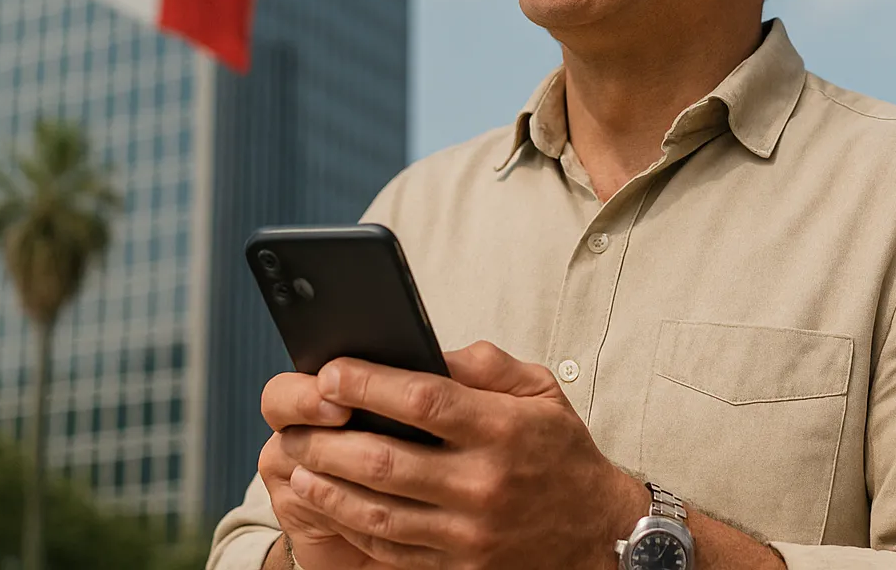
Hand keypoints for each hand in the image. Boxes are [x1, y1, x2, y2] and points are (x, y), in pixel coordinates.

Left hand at [263, 341, 647, 569]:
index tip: (331, 372)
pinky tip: (330, 502)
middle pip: (385, 460)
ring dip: (327, 486)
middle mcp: (484, 483)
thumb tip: (425, 347)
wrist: (598, 534)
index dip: (369, 384)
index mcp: (503, 430)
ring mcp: (469, 533)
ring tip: (298, 462)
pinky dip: (351, 524)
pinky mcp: (459, 567)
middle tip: (297, 422)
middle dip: (329, 439)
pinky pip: (390, 548)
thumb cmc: (561, 452)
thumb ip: (485, 364)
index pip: (423, 401)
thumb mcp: (540, 392)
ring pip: (377, 510)